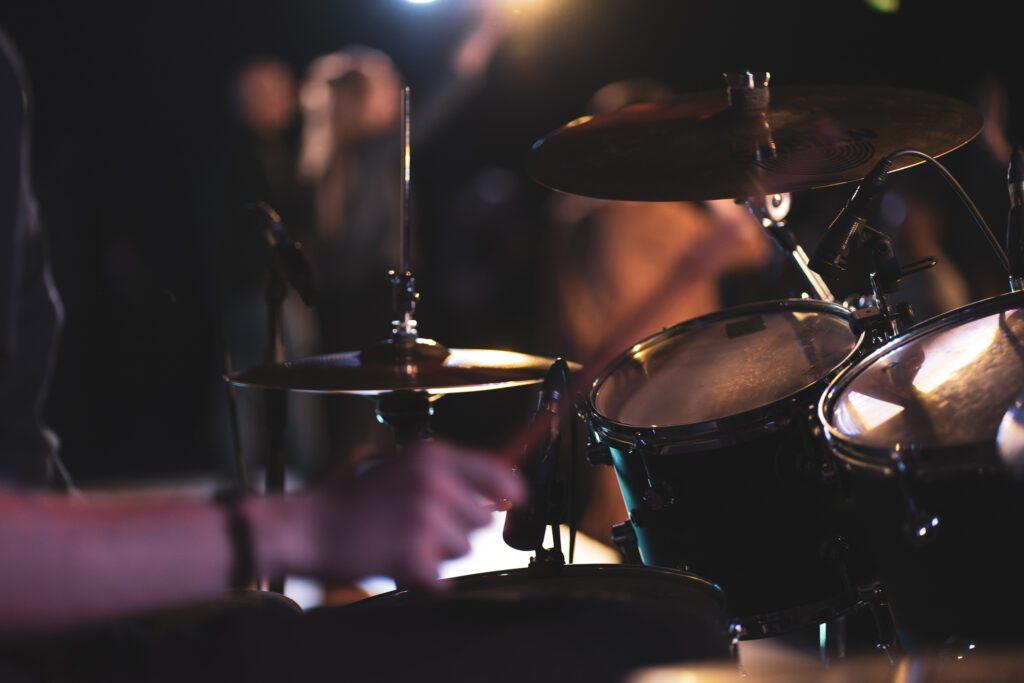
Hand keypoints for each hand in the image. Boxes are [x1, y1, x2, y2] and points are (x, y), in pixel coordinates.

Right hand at [252, 442, 523, 587]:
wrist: (311, 526)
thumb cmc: (356, 499)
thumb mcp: (404, 466)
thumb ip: (450, 473)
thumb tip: (502, 489)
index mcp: (435, 456)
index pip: (501, 475)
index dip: (513, 493)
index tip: (514, 502)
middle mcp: (435, 482)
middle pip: (484, 520)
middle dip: (460, 528)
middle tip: (422, 525)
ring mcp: (425, 519)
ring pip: (465, 550)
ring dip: (440, 552)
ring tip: (405, 538)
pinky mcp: (414, 554)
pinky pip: (442, 579)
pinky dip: (423, 578)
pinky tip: (398, 560)